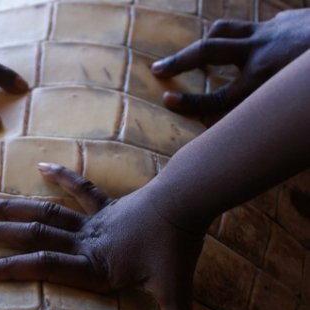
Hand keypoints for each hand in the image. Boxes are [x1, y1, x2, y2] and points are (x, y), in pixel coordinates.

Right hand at [0, 163, 207, 309]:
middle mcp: (85, 240)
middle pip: (34, 234)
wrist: (186, 202)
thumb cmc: (176, 248)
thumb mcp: (177, 292)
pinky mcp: (104, 206)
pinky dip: (61, 176)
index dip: (12, 269)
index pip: (45, 264)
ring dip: (13, 206)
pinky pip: (79, 189)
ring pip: (45, 211)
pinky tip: (41, 165)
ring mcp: (92, 221)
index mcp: (95, 264)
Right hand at [151, 9, 309, 113]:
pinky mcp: (286, 20)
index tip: (167, 99)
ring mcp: (271, 32)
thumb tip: (275, 147)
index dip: (188, 101)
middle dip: (178, 61)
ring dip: (205, 42)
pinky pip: (257, 26)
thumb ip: (283, 123)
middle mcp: (259, 54)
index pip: (215, 97)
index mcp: (263, 81)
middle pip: (206, 53)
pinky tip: (252, 46)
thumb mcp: (305, 114)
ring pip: (224, 31)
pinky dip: (248, 37)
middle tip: (157, 68)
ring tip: (192, 53)